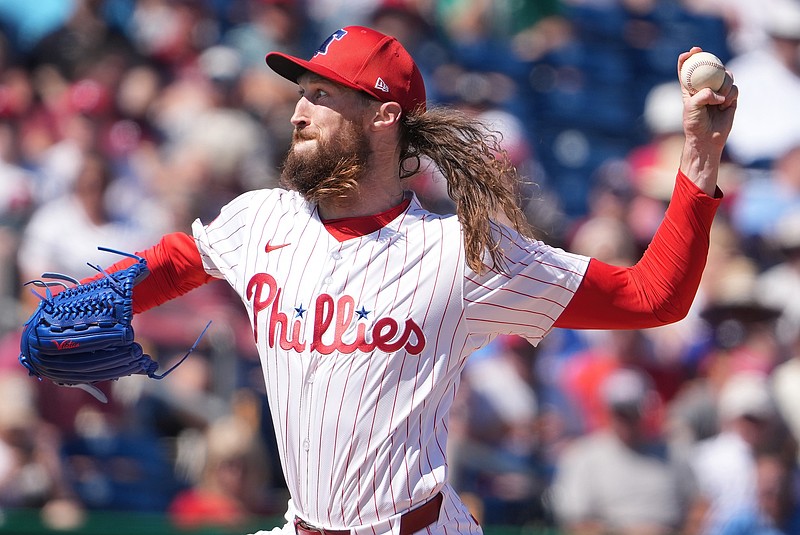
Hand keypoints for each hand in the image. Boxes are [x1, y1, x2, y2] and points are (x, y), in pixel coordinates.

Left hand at [678, 47, 738, 194]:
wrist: (707, 139)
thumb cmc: (694, 125)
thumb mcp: (692, 109)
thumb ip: (702, 96)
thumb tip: (716, 92)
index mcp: (690, 89)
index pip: (687, 70)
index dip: (688, 59)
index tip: (690, 52)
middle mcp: (705, 88)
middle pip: (709, 68)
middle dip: (710, 59)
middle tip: (710, 57)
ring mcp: (718, 92)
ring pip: (725, 77)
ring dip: (724, 83)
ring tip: (720, 99)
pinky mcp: (730, 98)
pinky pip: (734, 88)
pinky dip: (731, 94)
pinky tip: (726, 104)